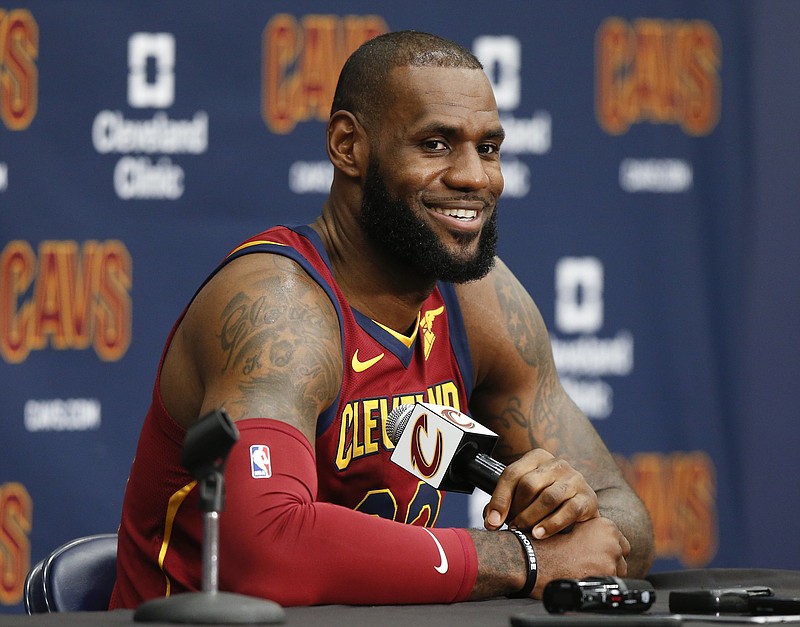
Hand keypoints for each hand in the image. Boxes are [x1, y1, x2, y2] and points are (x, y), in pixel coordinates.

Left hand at [484, 449, 598, 537]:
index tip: (492, 521)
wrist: (581, 509)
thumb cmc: (546, 502)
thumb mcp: (524, 496)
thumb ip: (504, 504)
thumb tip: (490, 520)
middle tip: (511, 527)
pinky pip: (568, 511)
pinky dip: (551, 525)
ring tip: (523, 532)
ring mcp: (575, 479)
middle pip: (529, 484)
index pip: (512, 474)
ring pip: (548, 497)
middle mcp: (557, 464)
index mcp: (537, 458)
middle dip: (516, 509)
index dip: (499, 499)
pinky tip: (539, 534)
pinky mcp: (588, 497)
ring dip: (531, 518)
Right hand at [529, 516, 630, 598]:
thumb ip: (592, 533)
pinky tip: (583, 577)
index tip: (598, 552)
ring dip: (605, 571)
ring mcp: (611, 559)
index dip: (608, 547)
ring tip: (585, 571)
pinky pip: (608, 582)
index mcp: (605, 525)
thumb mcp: (573, 528)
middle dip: (609, 559)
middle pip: (620, 555)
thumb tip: (602, 545)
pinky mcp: (606, 576)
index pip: (619, 540)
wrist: (537, 560)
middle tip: (591, 563)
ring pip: (617, 570)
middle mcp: (613, 540)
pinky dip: (598, 582)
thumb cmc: (548, 544)